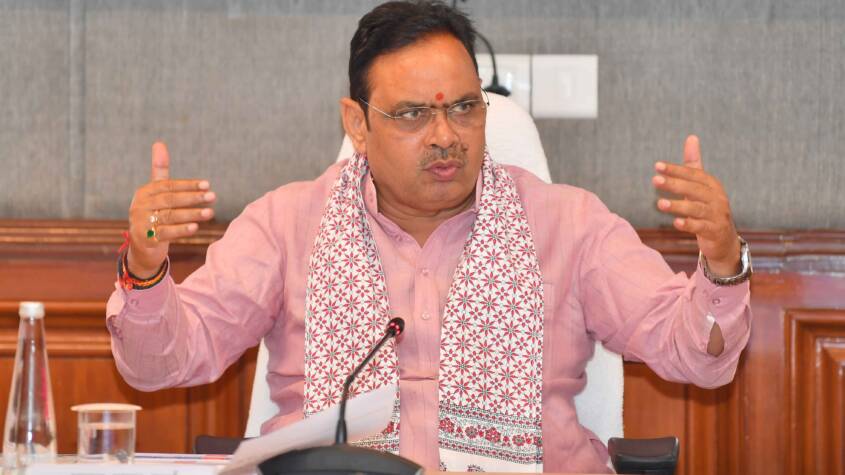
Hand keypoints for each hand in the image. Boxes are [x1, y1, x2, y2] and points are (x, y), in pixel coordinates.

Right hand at [127, 142, 215, 277]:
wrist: (142, 245)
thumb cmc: (153, 213)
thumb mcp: (156, 192)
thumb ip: (159, 170)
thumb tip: (159, 143)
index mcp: (145, 192)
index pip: (169, 186)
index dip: (188, 185)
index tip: (207, 184)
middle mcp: (141, 205)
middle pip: (170, 200)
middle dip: (193, 198)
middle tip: (212, 196)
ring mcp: (141, 222)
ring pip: (170, 216)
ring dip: (191, 214)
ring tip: (210, 212)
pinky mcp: (145, 238)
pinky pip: (166, 233)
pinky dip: (181, 230)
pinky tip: (196, 227)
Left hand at [653, 135, 740, 276]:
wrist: (724, 238)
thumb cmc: (708, 208)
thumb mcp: (701, 186)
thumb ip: (693, 165)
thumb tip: (691, 137)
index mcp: (711, 184)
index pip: (693, 174)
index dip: (676, 170)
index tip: (657, 166)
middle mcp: (716, 198)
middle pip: (694, 189)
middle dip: (674, 184)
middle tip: (655, 180)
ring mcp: (717, 215)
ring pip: (696, 209)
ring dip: (678, 206)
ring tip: (659, 204)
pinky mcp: (715, 231)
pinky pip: (701, 227)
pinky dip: (689, 224)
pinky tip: (675, 223)